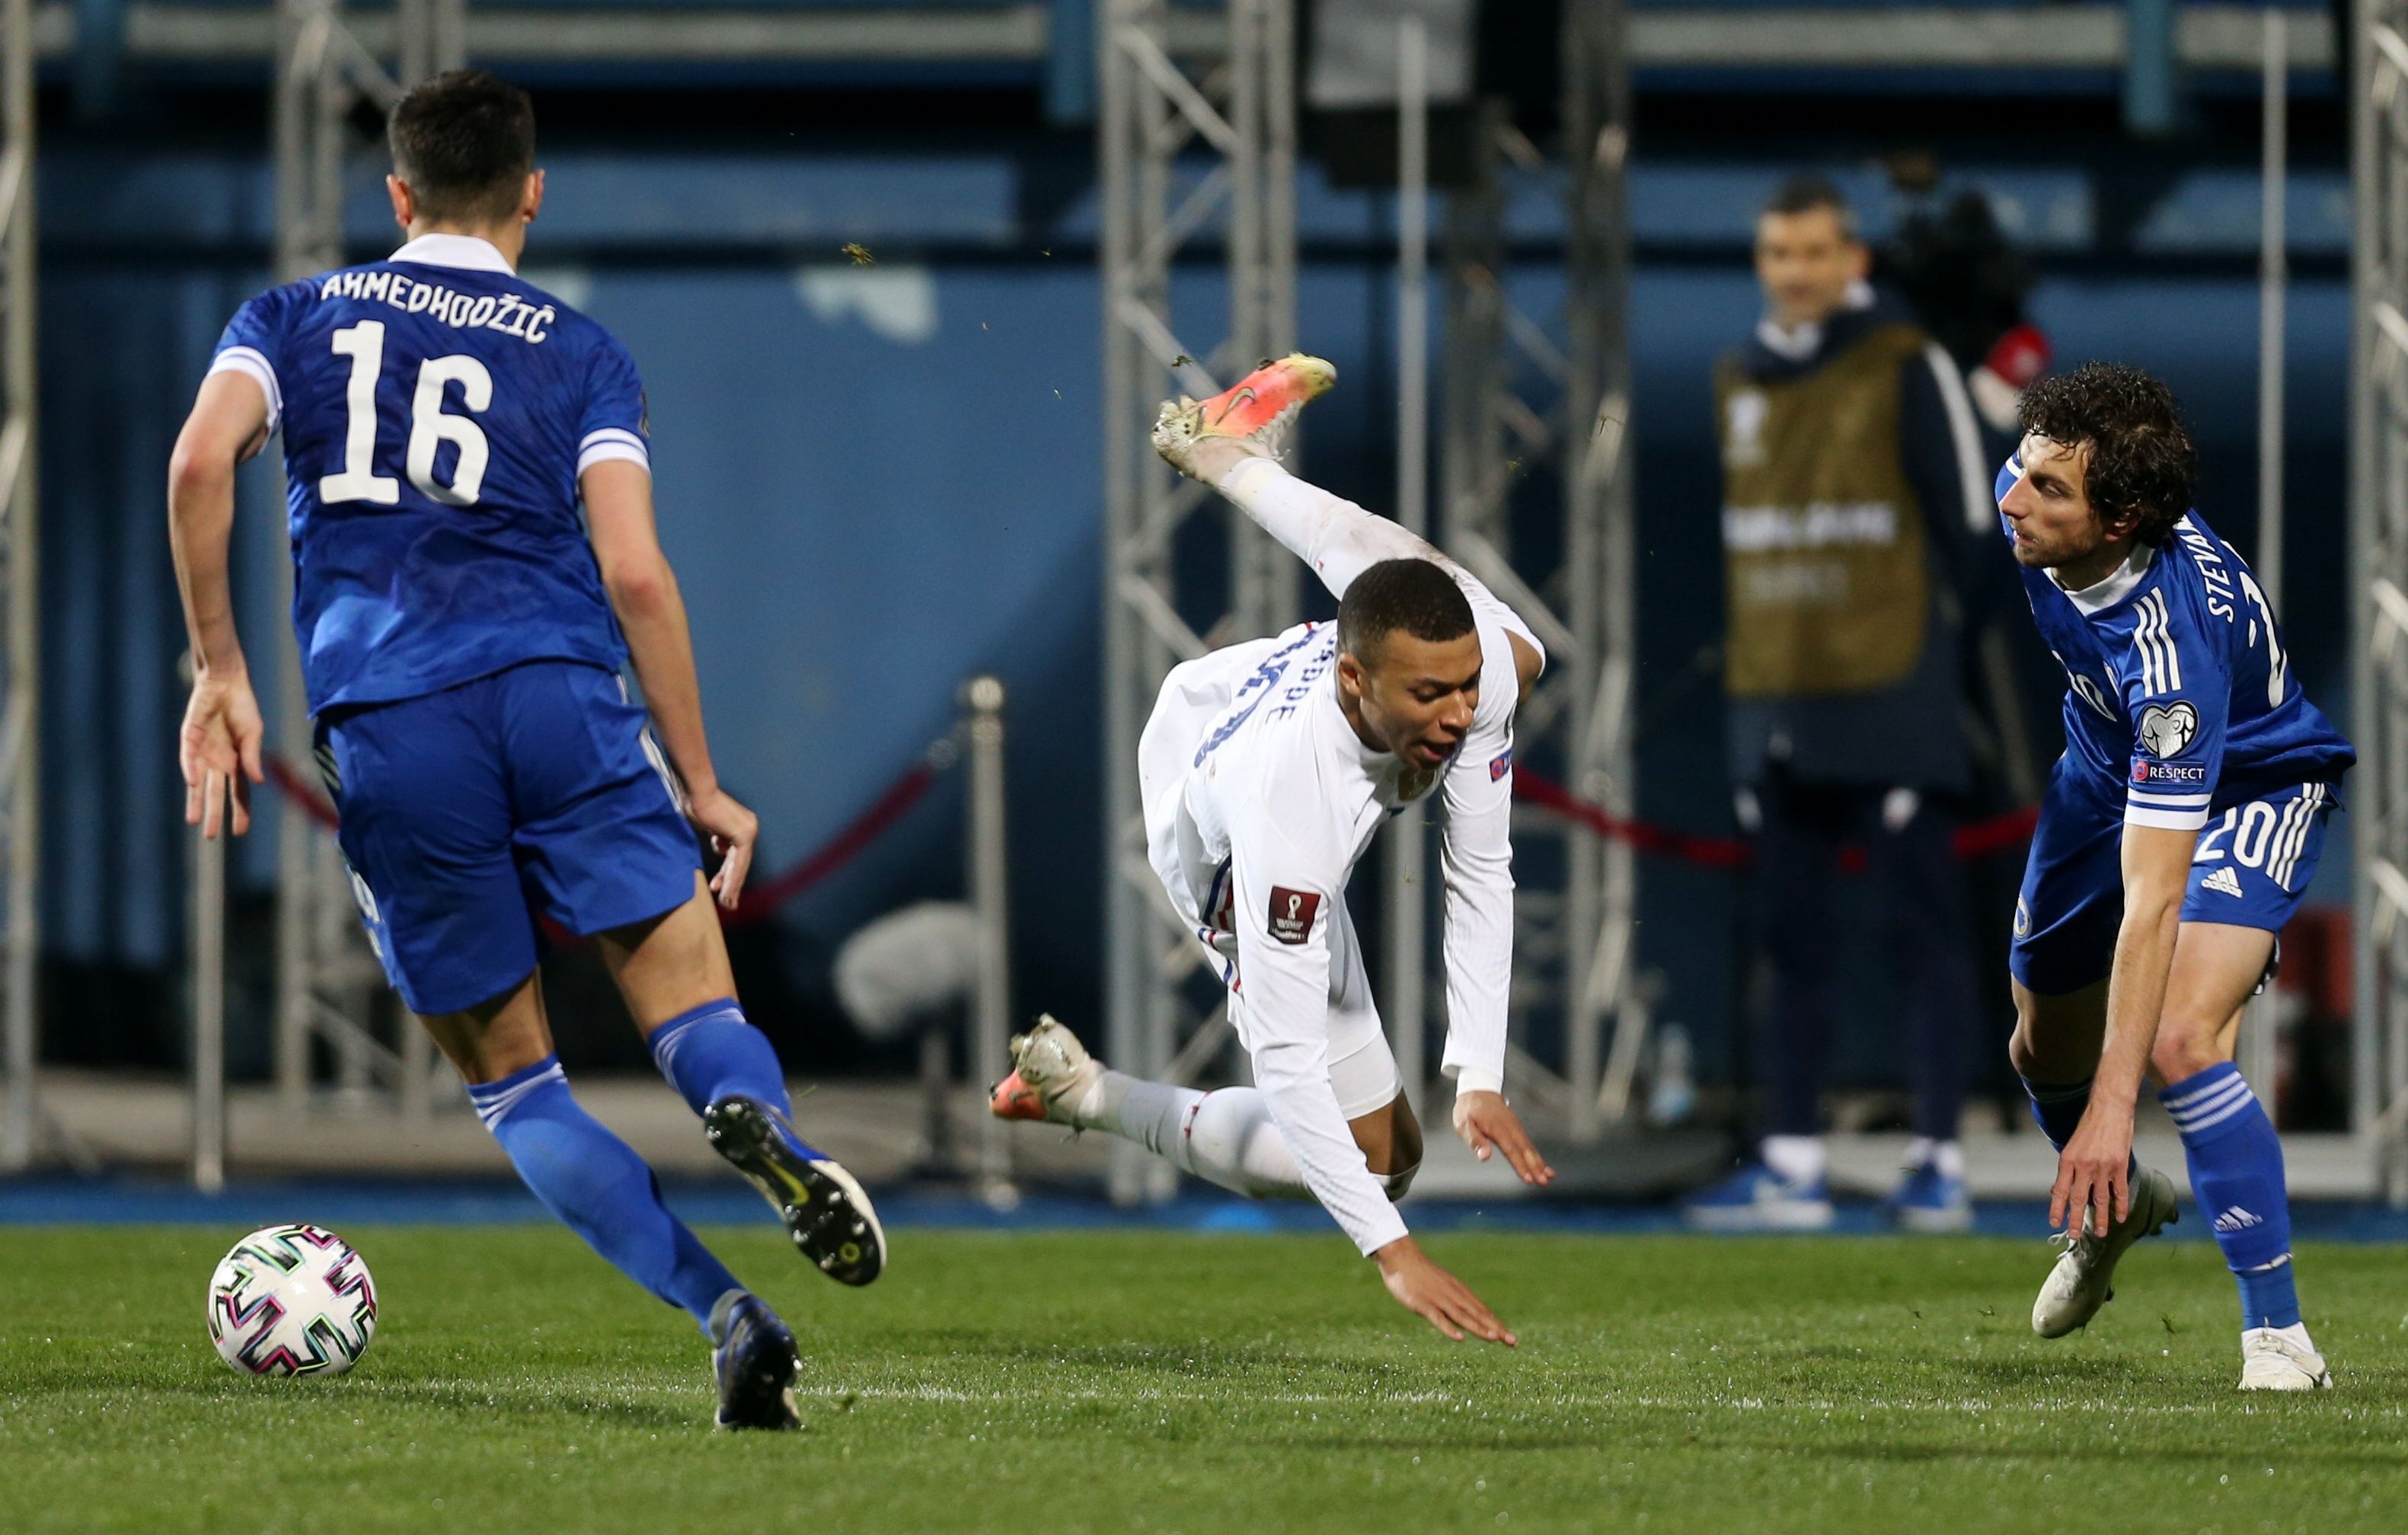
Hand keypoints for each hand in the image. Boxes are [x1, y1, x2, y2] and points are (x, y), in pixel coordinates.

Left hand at [179, 665, 264, 838]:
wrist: (226, 681)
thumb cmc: (243, 706)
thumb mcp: (253, 733)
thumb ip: (252, 757)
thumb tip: (257, 783)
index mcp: (237, 762)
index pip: (239, 793)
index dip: (240, 812)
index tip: (241, 833)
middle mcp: (219, 761)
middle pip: (217, 793)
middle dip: (214, 814)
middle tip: (212, 837)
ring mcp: (202, 751)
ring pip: (198, 782)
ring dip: (196, 801)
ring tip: (194, 822)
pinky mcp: (189, 737)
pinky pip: (188, 757)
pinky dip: (190, 770)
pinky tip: (192, 784)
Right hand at [685, 784, 758, 907]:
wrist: (696, 793)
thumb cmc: (696, 805)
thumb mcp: (710, 826)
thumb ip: (719, 838)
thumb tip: (721, 848)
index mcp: (742, 825)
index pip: (737, 855)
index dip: (728, 873)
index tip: (718, 888)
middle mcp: (750, 827)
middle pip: (740, 862)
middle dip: (732, 884)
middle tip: (729, 903)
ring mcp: (749, 830)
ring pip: (740, 865)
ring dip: (732, 886)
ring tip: (727, 903)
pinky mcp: (744, 835)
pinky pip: (738, 862)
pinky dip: (732, 879)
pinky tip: (725, 892)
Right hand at [1373, 1236, 1515, 1345]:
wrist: (1401, 1256)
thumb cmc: (1421, 1273)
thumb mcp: (1442, 1284)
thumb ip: (1454, 1299)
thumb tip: (1464, 1313)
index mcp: (1459, 1292)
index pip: (1482, 1311)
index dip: (1497, 1325)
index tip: (1511, 1339)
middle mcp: (1453, 1296)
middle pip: (1478, 1315)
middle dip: (1496, 1329)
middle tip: (1513, 1342)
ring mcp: (1439, 1300)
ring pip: (1463, 1317)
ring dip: (1479, 1328)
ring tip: (1495, 1338)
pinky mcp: (1423, 1304)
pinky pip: (1438, 1319)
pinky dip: (1449, 1329)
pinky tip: (1460, 1339)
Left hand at [1452, 1090, 1554, 1185]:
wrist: (1478, 1089)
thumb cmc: (1468, 1109)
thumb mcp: (1464, 1124)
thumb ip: (1475, 1140)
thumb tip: (1484, 1156)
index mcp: (1497, 1128)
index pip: (1510, 1150)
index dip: (1520, 1165)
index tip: (1528, 1178)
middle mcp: (1510, 1127)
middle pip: (1524, 1149)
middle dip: (1535, 1167)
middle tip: (1544, 1182)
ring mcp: (1515, 1126)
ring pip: (1529, 1147)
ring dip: (1539, 1162)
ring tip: (1548, 1177)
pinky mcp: (1517, 1127)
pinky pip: (1528, 1143)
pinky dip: (1537, 1155)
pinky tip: (1543, 1166)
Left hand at [2050, 1099, 2134, 1239]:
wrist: (2109, 1108)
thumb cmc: (2088, 1125)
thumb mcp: (2072, 1145)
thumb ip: (2070, 1166)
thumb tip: (2065, 1187)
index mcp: (2067, 1160)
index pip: (2060, 1190)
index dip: (2057, 1208)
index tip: (2054, 1222)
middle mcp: (2083, 1165)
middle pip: (2079, 1199)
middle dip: (2076, 1220)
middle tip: (2075, 1236)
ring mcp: (2103, 1167)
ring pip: (2101, 1199)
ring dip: (2101, 1218)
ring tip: (2101, 1233)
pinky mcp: (2120, 1165)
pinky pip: (2119, 1190)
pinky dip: (2120, 1205)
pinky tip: (2121, 1217)